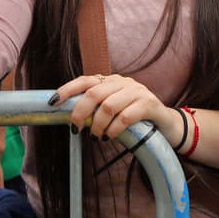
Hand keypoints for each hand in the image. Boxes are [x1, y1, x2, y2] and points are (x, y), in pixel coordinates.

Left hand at [52, 73, 179, 141]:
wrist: (166, 124)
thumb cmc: (134, 118)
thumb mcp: (114, 109)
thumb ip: (96, 108)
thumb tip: (70, 117)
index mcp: (112, 81)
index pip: (86, 80)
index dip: (67, 90)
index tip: (53, 102)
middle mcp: (124, 82)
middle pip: (94, 94)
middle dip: (80, 113)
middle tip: (76, 129)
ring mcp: (138, 91)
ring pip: (108, 106)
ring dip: (97, 125)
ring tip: (96, 137)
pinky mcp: (149, 104)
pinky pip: (125, 117)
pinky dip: (113, 130)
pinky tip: (111, 137)